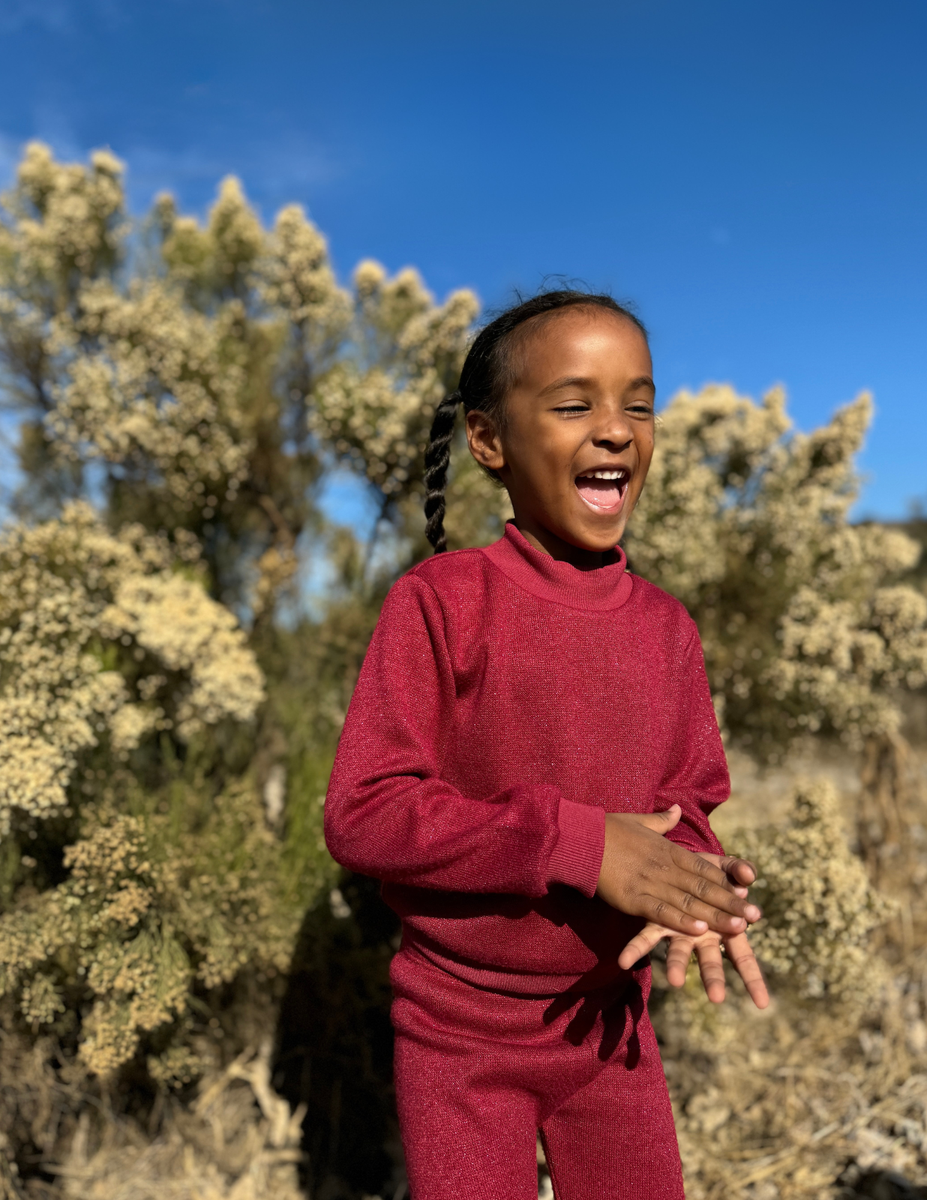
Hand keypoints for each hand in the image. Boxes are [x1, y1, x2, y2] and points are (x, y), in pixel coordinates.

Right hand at [597, 807, 761, 938]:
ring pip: (689, 902)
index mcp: (667, 849)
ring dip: (715, 916)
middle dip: (731, 903)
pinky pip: (661, 912)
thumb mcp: (638, 821)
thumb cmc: (606, 829)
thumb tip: (678, 810)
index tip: (748, 893)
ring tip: (738, 928)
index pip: (704, 868)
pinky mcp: (633, 897)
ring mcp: (650, 882)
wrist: (580, 838)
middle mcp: (664, 866)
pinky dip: (681, 921)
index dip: (727, 882)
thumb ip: (661, 820)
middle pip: (704, 887)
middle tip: (756, 917)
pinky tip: (699, 931)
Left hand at [616, 852, 768, 1008]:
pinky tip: (623, 961)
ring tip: (674, 981)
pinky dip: (635, 949)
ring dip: (676, 966)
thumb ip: (740, 870)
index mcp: (726, 927)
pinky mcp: (656, 924)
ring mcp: (679, 933)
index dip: (754, 979)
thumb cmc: (710, 876)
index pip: (745, 958)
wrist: (677, 870)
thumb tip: (750, 875)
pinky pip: (645, 938)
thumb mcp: (727, 869)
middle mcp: (703, 936)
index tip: (763, 1003)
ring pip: (678, 953)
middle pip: (711, 961)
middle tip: (716, 997)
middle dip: (713, 977)